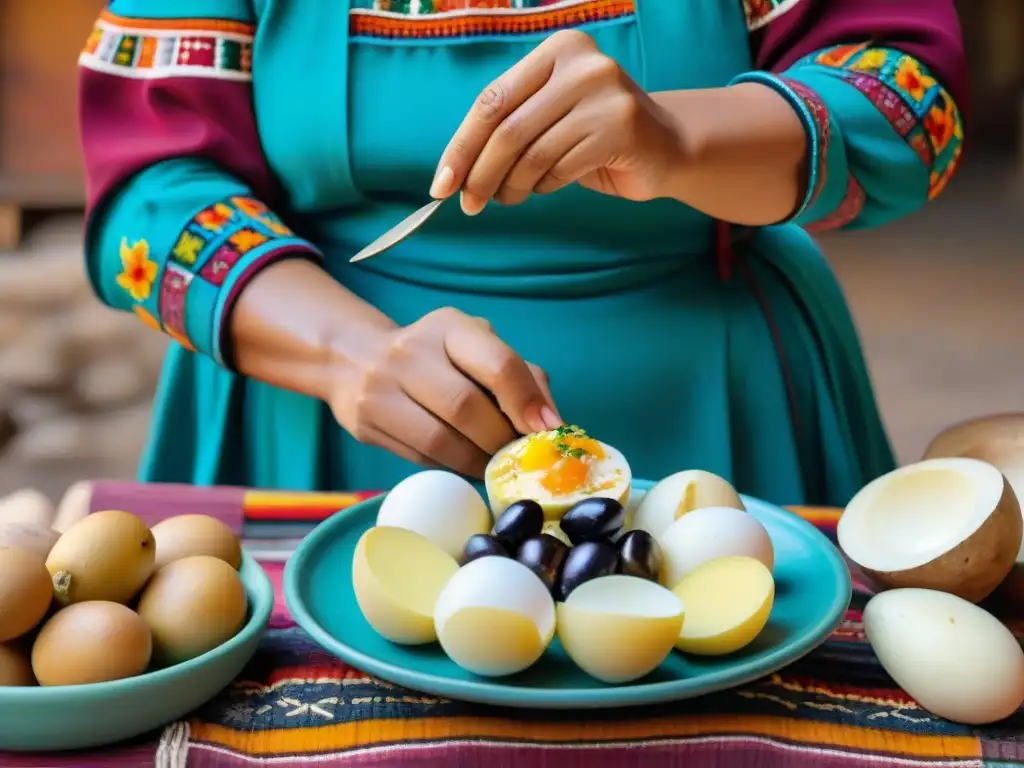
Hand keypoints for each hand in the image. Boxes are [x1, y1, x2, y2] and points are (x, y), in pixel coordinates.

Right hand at [330, 307, 562, 477]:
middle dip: (500, 440)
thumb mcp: (477, 348)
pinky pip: (420, 456)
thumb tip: (551, 423)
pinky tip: (464, 464)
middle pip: (467, 408)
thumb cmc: (436, 356)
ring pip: (441, 440)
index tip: (547, 430)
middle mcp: (411, 352)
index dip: (526, 401)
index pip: (497, 363)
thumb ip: (521, 376)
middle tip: (518, 456)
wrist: (354, 359)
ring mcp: (381, 388)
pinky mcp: (366, 423)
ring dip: (477, 461)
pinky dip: (451, 467)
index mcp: (449, 327)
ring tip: (494, 465)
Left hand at [430, 29, 685, 213]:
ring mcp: (604, 92)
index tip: (441, 184)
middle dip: (480, 174)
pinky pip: (561, 167)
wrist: (666, 147)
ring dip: (512, 186)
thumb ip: (507, 129)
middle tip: (468, 205)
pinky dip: (544, 185)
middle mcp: (581, 63)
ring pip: (532, 153)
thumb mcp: (547, 118)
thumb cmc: (594, 136)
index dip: (461, 146)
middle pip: (508, 129)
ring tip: (510, 197)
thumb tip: (453, 172)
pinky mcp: (621, 127)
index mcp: (555, 51)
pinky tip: (548, 186)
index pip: (492, 101)